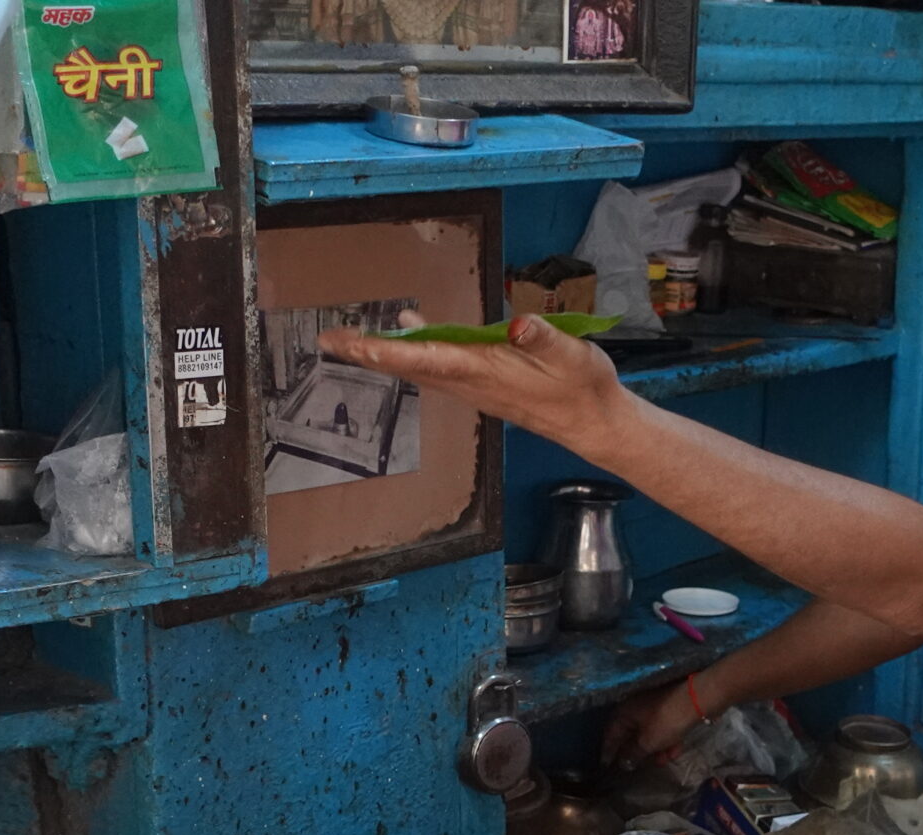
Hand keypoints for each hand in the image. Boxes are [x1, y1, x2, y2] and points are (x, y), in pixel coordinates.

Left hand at [318, 315, 628, 454]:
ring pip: (419, 368)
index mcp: (484, 370)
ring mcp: (473, 386)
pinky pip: (436, 367)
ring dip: (385, 353)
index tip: (351, 343)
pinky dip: (413, 351)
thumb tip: (518, 323)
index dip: (385, 350)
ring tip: (352, 338)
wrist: (593, 423)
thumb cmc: (583, 388)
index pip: (424, 359)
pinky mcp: (481, 384)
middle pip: (408, 366)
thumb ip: (543, 337)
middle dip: (368, 352)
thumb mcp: (571, 354)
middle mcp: (470, 382)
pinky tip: (411, 327)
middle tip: (329, 339)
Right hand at [601, 677, 706, 769]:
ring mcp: (653, 706)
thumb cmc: (666, 720)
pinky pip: (663, 728)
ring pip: (649, 733)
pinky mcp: (669, 709)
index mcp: (624, 712)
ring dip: (655, 749)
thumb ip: (633, 754)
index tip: (606, 766)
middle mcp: (635, 707)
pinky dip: (667, 740)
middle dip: (637, 753)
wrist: (697, 700)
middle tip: (639, 767)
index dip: (608, 751)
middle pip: (631, 735)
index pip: (611, 734)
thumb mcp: (648, 742)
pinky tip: (675, 751)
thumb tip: (624, 763)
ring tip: (663, 760)